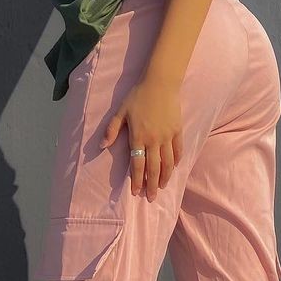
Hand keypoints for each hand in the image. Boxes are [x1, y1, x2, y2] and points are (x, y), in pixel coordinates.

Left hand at [100, 74, 183, 199]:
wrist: (160, 83)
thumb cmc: (138, 96)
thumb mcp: (121, 112)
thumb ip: (111, 129)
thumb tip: (102, 146)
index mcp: (138, 137)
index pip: (138, 164)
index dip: (137, 180)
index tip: (136, 192)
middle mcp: (154, 140)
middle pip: (154, 168)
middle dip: (152, 185)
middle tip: (151, 198)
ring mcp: (168, 136)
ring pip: (168, 163)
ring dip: (165, 177)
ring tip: (163, 187)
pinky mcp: (177, 130)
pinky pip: (178, 150)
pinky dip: (176, 161)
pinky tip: (174, 168)